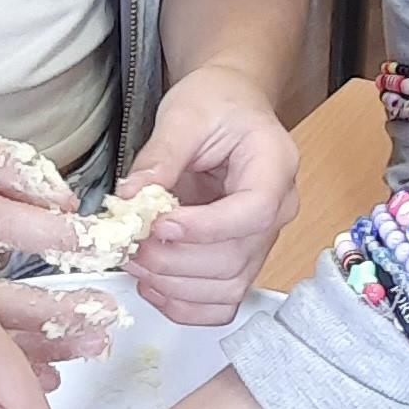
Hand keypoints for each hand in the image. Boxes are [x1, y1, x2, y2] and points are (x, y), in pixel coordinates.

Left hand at [122, 71, 296, 327]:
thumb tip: (131, 198)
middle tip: (131, 243)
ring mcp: (260, 240)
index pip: (253, 213)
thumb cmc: (216, 103)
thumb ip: (160, 156)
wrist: (228, 106)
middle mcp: (277, 210)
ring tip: (134, 260)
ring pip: (227, 288)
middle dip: (175, 260)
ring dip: (174, 286)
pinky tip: (153, 285)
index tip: (160, 224)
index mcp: (275, 167)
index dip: (205, 228)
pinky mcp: (240, 259)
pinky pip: (221, 302)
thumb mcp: (185, 114)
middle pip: (235, 258)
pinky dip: (184, 305)